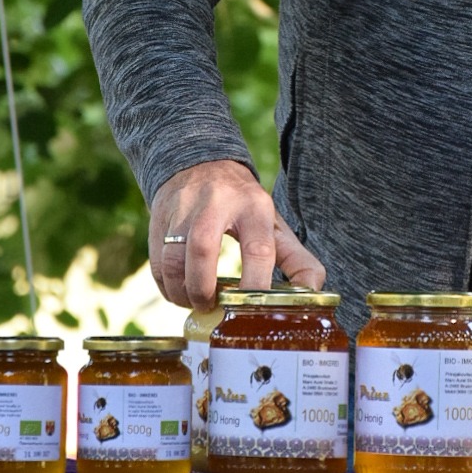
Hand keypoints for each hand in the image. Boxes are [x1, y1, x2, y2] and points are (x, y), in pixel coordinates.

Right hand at [149, 159, 325, 309]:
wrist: (200, 162)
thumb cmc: (243, 205)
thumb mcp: (273, 223)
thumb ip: (296, 258)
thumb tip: (314, 290)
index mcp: (254, 207)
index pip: (258, 249)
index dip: (255, 284)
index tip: (251, 309)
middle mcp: (217, 203)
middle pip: (203, 249)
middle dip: (203, 288)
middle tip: (210, 306)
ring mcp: (184, 209)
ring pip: (173, 258)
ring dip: (181, 291)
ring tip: (194, 302)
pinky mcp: (159, 218)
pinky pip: (157, 261)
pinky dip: (166, 286)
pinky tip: (179, 291)